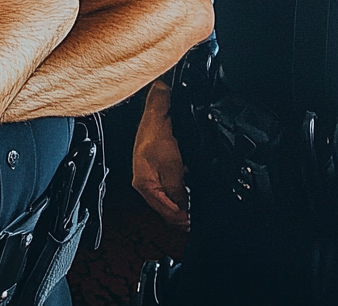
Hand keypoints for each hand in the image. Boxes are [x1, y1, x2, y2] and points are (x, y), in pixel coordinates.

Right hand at [133, 82, 188, 228]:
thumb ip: (178, 191)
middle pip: (163, 208)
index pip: (164, 211)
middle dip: (179, 214)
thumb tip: (184, 210)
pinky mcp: (153, 168)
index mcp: (144, 185)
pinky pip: (166, 187)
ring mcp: (147, 176)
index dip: (181, 219)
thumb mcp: (172, 167)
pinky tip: (185, 191)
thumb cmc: (158, 136)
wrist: (155, 115)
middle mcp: (143, 183)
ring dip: (178, 204)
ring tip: (192, 209)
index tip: (193, 223)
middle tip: (194, 221)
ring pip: (165, 198)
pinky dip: (176, 192)